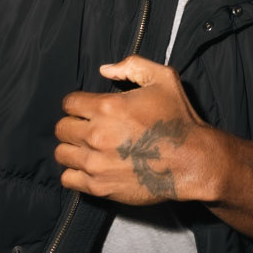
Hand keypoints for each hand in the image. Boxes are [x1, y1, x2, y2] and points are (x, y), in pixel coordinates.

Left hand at [55, 56, 215, 205]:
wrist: (191, 162)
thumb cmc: (178, 119)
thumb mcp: (163, 78)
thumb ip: (132, 66)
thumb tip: (104, 70)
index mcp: (107, 107)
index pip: (69, 103)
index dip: (78, 104)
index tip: (89, 109)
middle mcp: (96, 135)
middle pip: (61, 128)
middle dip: (73, 125)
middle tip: (89, 128)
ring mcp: (95, 163)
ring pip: (61, 153)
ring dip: (73, 149)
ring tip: (88, 148)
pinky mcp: (98, 187)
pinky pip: (67, 178)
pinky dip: (74, 172)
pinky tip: (90, 167)